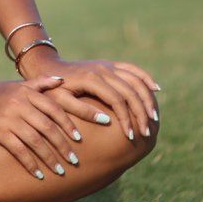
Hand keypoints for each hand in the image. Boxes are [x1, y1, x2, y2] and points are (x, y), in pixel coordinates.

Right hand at [0, 75, 84, 179]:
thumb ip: (40, 83)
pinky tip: (40, 175)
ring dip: (50, 158)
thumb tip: (62, 80)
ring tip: (61, 171)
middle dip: (63, 146)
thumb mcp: (17, 87)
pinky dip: (31, 164)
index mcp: (27, 92)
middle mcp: (19, 104)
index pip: (54, 108)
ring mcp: (8, 118)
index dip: (68, 124)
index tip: (80, 139)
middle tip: (75, 160)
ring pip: (35, 141)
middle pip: (47, 127)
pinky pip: (19, 151)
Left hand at [17, 46, 159, 140]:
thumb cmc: (50, 90)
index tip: (130, 136)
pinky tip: (156, 89)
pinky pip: (133, 69)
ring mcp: (108, 65)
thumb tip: (106, 120)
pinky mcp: (110, 65)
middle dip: (141, 113)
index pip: (117, 100)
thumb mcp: (59, 101)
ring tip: (154, 118)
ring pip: (136, 79)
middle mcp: (103, 69)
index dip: (126, 119)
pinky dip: (145, 78)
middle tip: (147, 132)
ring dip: (147, 99)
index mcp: (92, 79)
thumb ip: (80, 110)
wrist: (46, 68)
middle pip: (131, 91)